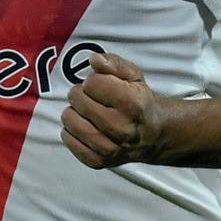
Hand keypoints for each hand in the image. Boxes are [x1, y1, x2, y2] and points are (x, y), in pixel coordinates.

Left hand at [60, 53, 168, 168]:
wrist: (152, 135)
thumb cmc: (138, 101)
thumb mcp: (133, 76)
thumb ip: (114, 63)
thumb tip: (94, 60)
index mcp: (132, 105)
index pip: (92, 83)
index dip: (93, 81)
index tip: (102, 86)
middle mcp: (122, 129)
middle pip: (78, 101)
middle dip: (80, 94)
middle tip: (91, 98)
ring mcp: (109, 148)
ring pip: (69, 121)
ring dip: (73, 112)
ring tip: (86, 112)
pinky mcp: (98, 161)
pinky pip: (69, 141)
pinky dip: (70, 132)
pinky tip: (84, 126)